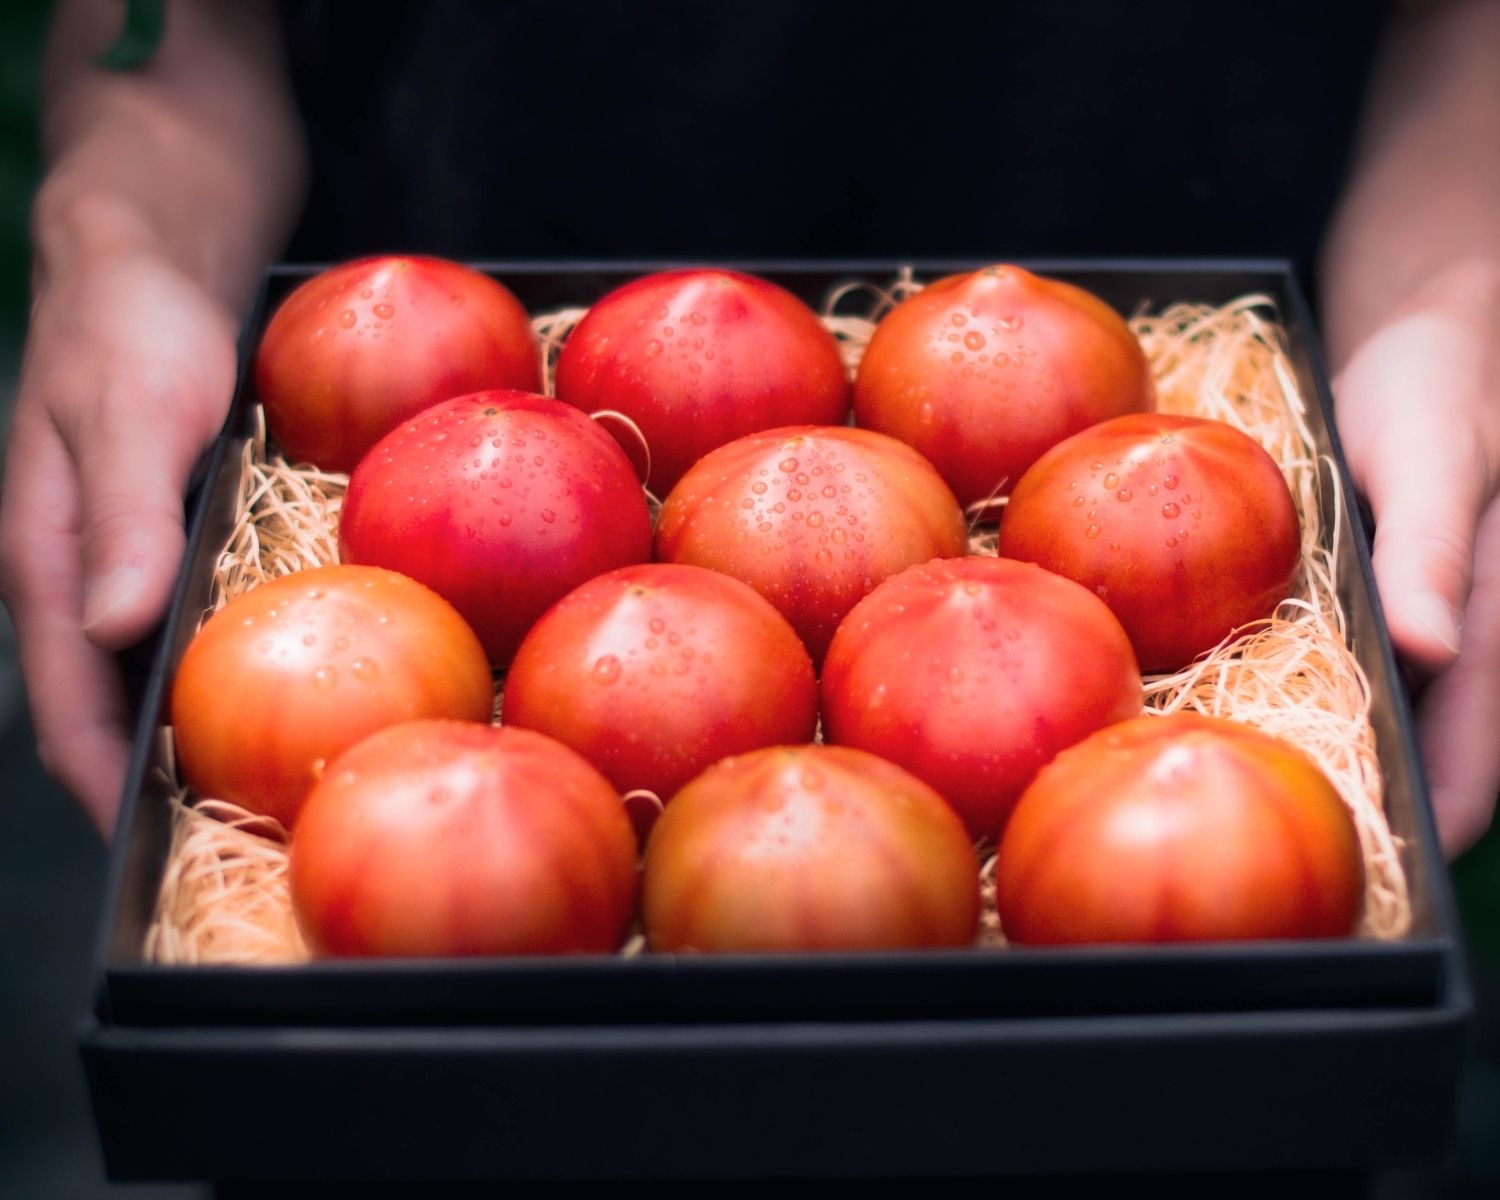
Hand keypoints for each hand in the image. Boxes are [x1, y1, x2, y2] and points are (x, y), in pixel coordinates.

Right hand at [0, 241, 238, 832]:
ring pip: (137, 680)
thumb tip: (116, 631)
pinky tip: (271, 689)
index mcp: (45, 565)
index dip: (108, 791)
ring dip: (182, 736)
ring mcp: (112, 565)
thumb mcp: (130, 413)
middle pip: (99, 714)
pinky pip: (177, 630)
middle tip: (232, 843)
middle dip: (148, 788)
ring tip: (256, 790)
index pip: (66, 711)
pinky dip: (210, 673)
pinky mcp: (155, 543)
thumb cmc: (131, 330)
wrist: (146, 264)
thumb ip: (121, 518)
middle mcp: (74, 580)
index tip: (157, 857)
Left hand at [1332, 259, 1499, 854]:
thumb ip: (1428, 554)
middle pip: (1447, 766)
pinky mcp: (1405, 604)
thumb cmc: (1435, 385)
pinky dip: (1343, 713)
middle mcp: (1473, 643)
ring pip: (1413, 729)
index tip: (1365, 888)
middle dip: (1386, 819)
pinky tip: (1269, 722)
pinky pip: (1384, 678)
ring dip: (1362, 772)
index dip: (1432, 836)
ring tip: (1274, 816)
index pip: (1476, 773)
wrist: (1431, 330)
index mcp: (1491, 629)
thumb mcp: (1427, 458)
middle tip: (1295, 871)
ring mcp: (1440, 628)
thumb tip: (1435, 653)